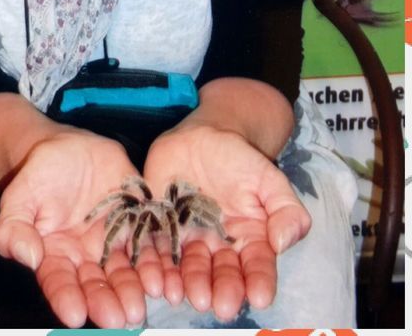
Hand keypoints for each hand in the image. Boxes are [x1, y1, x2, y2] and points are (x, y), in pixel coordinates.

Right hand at [0, 129, 181, 327]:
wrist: (66, 147)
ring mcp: (116, 242)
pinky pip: (151, 245)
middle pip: (98, 284)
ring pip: (127, 271)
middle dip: (107, 302)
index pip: (59, 281)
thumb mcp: (19, 197)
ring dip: (134, 289)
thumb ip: (14, 228)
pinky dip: (159, 263)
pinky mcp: (138, 223)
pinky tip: (164, 278)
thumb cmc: (37, 175)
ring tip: (141, 302)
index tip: (75, 315)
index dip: (66, 298)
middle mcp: (88, 256)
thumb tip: (27, 257)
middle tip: (118, 318)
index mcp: (56, 254)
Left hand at [144, 121, 310, 320]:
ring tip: (184, 296)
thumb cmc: (242, 160)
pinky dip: (156, 263)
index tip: (259, 297)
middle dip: (220, 290)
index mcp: (250, 240)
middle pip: (220, 273)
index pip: (257, 266)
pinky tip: (155, 278)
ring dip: (187, 284)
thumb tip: (283, 242)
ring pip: (188, 266)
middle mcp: (219, 246)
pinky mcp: (160, 223)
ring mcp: (188, 237)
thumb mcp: (270, 180)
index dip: (259, 282)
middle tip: (217, 305)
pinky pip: (158, 246)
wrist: (203, 137)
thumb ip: (285, 210)